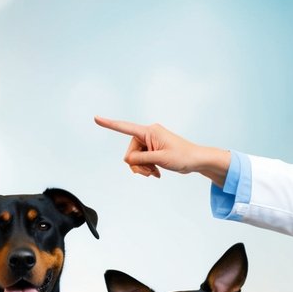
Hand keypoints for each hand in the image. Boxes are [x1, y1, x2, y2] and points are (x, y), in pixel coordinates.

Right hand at [94, 116, 230, 182]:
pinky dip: (147, 168)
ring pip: (135, 158)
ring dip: (142, 168)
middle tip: (150, 172)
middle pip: (129, 152)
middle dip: (137, 164)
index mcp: (149, 131)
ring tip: (155, 173)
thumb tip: (128, 160)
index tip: (96, 118)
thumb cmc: (183, 156)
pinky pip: (141, 160)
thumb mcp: (160, 159)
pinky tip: (156, 173)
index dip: (109, 124)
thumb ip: (141, 159)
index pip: (125, 127)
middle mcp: (148, 134)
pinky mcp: (153, 150)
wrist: (196, 160)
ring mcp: (150, 142)